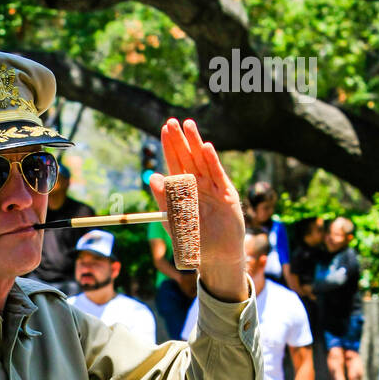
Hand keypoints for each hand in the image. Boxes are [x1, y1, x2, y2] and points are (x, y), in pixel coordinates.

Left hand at [150, 119, 246, 299]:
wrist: (215, 257)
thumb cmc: (194, 241)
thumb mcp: (173, 221)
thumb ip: (163, 200)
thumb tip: (152, 177)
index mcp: (184, 190)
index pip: (175, 164)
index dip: (169, 147)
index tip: (164, 130)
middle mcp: (198, 185)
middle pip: (187, 158)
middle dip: (180, 140)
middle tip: (172, 122)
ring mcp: (213, 187)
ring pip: (202, 161)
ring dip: (195, 143)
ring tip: (188, 125)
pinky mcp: (226, 194)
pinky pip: (217, 174)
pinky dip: (212, 161)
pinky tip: (205, 148)